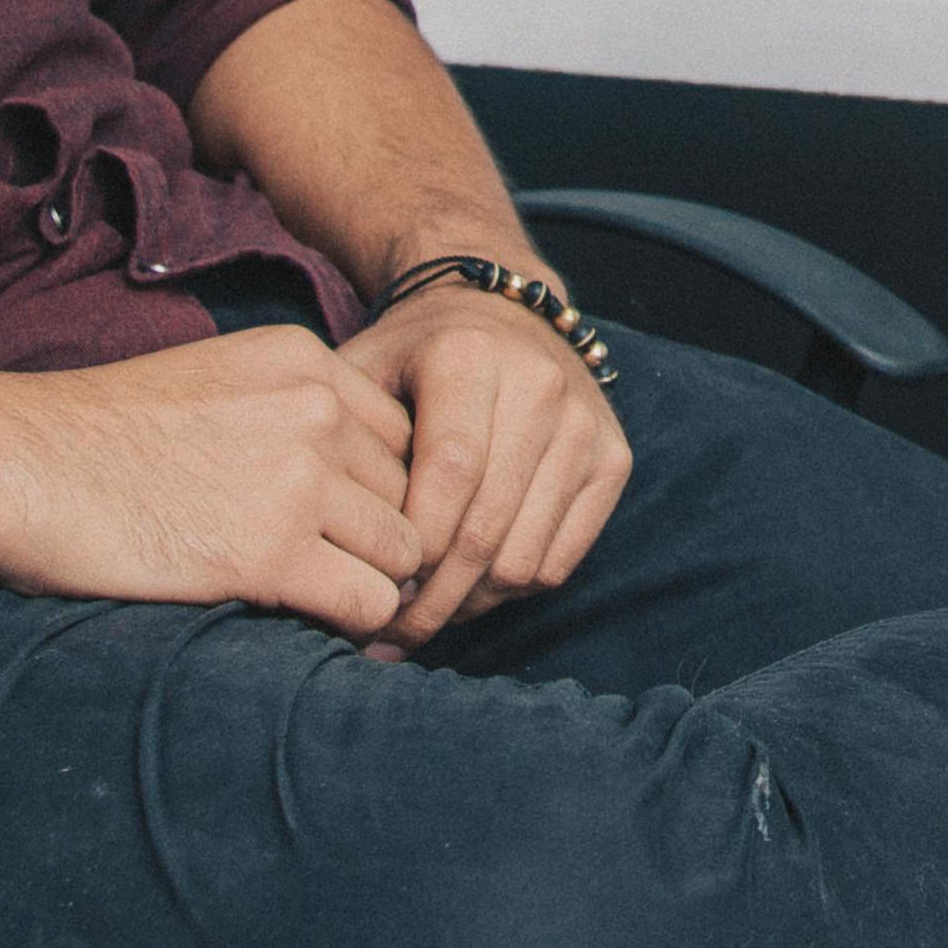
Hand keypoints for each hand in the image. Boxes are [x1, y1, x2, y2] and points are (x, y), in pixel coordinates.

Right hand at [0, 324, 429, 637]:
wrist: (16, 466)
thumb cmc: (100, 438)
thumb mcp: (215, 384)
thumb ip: (289, 414)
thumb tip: (353, 487)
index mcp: (305, 360)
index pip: (405, 436)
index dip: (384, 492)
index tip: (353, 531)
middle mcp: (317, 409)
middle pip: (413, 494)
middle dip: (388, 544)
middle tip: (351, 583)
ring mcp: (298, 480)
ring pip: (405, 554)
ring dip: (375, 589)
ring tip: (332, 611)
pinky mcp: (270, 554)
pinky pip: (369, 604)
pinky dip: (354, 630)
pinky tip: (318, 635)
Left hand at [352, 277, 632, 652]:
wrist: (501, 313)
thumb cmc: (413, 358)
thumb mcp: (363, 370)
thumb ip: (342, 441)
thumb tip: (334, 548)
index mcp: (470, 358)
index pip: (449, 473)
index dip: (411, 543)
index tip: (372, 584)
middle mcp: (540, 386)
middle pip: (485, 528)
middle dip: (431, 598)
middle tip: (388, 633)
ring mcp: (585, 425)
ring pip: (524, 558)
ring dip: (469, 605)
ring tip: (423, 616)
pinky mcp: (613, 460)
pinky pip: (560, 561)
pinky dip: (511, 592)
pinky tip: (470, 590)